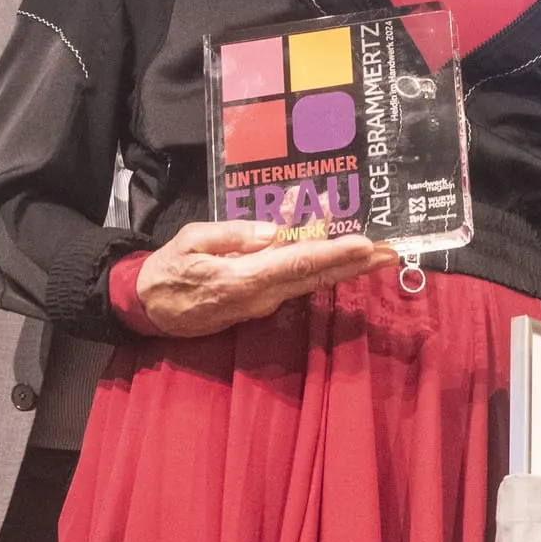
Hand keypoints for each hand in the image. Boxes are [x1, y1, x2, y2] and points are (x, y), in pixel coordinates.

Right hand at [136, 220, 397, 336]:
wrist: (148, 308)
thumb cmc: (167, 271)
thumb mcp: (191, 242)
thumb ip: (233, 236)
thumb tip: (273, 233)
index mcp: (243, 279)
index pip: (297, 265)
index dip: (333, 255)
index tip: (363, 247)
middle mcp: (261, 295)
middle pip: (315, 277)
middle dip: (355, 264)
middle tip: (392, 251)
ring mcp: (263, 302)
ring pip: (310, 280)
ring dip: (344, 265)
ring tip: (378, 251)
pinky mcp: (261, 301)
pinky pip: (295, 281)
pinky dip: (320, 265)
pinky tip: (339, 252)